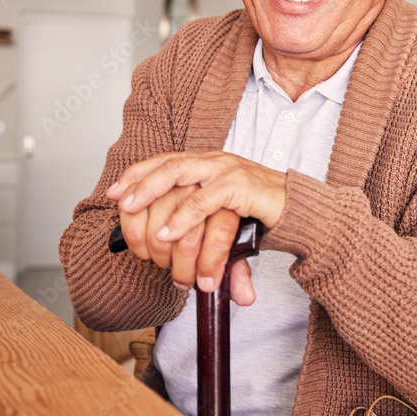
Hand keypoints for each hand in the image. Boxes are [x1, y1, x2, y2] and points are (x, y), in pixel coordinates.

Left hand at [106, 151, 285, 296]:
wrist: (303, 213)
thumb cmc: (263, 215)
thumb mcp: (224, 223)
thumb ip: (199, 236)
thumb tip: (171, 255)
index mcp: (209, 163)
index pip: (166, 160)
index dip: (137, 173)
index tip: (113, 192)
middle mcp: (215, 161)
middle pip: (167, 162)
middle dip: (139, 181)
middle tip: (118, 203)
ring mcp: (227, 170)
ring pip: (179, 173)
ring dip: (152, 193)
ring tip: (132, 212)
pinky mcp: (241, 186)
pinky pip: (204, 200)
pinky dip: (182, 218)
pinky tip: (168, 233)